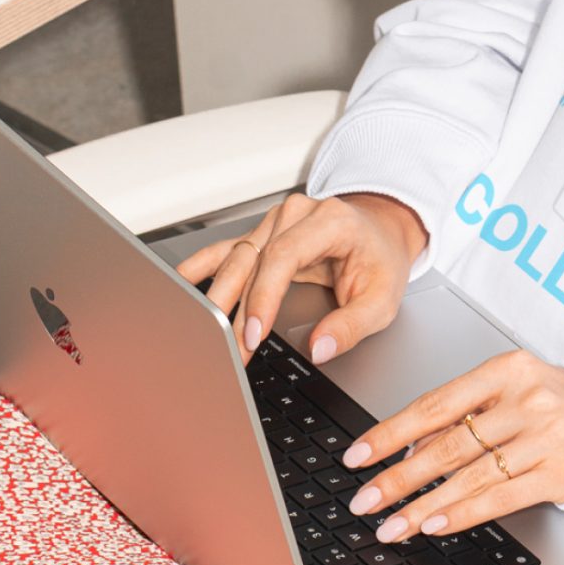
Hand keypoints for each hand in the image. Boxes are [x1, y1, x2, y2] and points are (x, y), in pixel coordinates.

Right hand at [176, 192, 426, 364]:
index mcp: (329, 221)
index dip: (264, 297)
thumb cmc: (382, 258)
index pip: (283, 257)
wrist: (383, 229)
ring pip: (235, 258)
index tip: (254, 333)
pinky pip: (225, 250)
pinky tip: (178, 283)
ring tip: (202, 332)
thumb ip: (353, 326)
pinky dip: (200, 267)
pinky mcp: (262, 236)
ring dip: (217, 298)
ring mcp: (275, 223)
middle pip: (252, 260)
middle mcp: (296, 215)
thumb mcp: (384, 297)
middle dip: (235, 309)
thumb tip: (319, 349)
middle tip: (229, 349)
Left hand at [338, 350, 563, 541]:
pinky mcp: (560, 472)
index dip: (391, 432)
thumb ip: (461, 415)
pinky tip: (436, 524)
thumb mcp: (507, 391)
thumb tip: (407, 452)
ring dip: (424, 505)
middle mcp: (527, 401)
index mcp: (507, 370)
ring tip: (393, 525)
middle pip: (449, 444)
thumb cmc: (553, 403)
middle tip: (366, 499)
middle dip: (399, 478)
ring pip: (470, 476)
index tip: (359, 455)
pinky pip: (501, 498)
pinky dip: (464, 514)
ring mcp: (546, 437)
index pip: (435, 404)